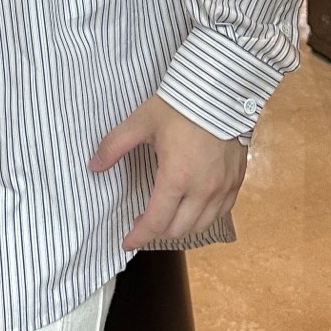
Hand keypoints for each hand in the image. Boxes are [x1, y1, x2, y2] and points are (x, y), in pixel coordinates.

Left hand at [89, 94, 247, 250]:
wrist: (221, 89)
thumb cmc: (181, 104)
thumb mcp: (141, 122)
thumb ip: (115, 145)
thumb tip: (94, 166)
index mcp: (176, 178)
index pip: (156, 221)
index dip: (139, 236)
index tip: (127, 241)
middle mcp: (202, 189)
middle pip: (178, 229)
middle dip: (157, 230)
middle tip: (143, 221)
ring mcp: (223, 187)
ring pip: (201, 225)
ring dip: (181, 227)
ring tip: (167, 215)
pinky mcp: (237, 180)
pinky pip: (221, 212)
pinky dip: (204, 217)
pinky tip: (193, 206)